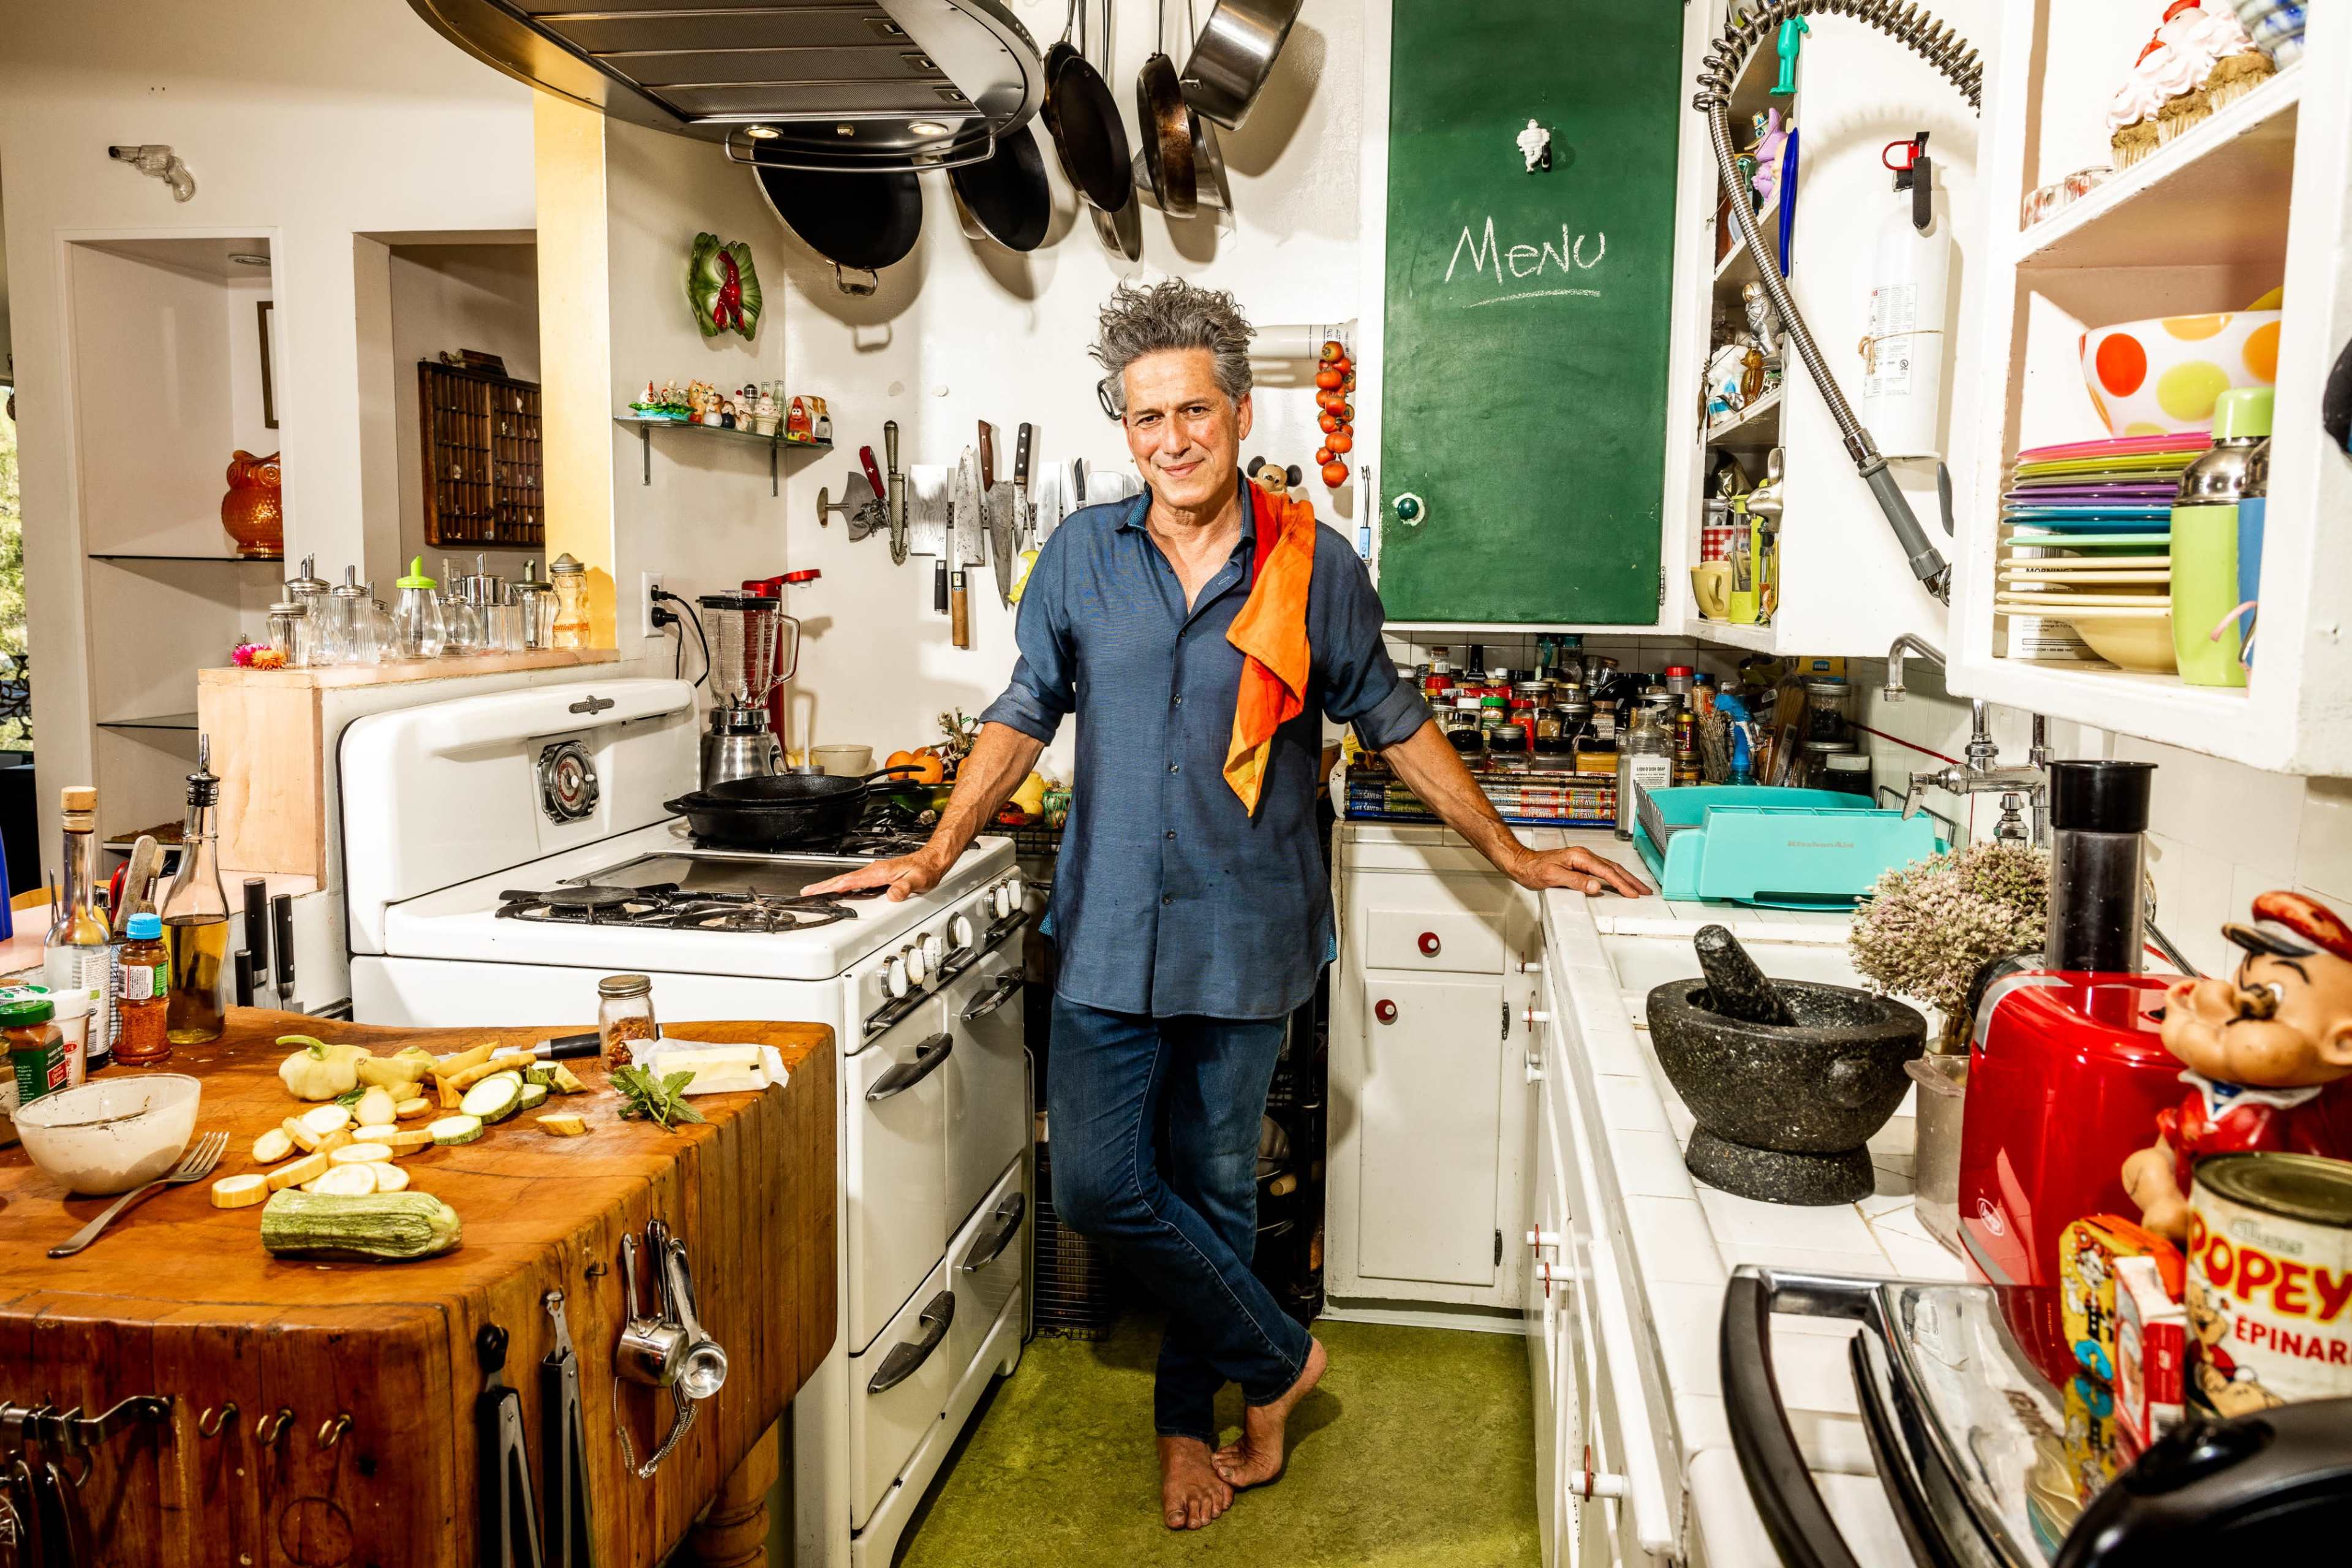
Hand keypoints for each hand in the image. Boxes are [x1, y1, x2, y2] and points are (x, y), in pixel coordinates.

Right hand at [805, 850, 948, 902]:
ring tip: (815, 891)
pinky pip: (854, 880)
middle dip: (823, 885)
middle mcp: (874, 870)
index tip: (815, 891)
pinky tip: (838, 890)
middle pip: (842, 879)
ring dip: (830, 885)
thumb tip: (892, 895)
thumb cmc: (925, 871)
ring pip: (847, 879)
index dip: (831, 887)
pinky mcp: (877, 875)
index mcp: (879, 872)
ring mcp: (874, 872)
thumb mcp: (918, 881)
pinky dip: (842, 884)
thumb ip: (904, 888)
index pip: (849, 881)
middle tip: (806, 891)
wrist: (932, 861)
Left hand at [1510, 845, 1652, 898]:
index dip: (1621, 884)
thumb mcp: (1553, 877)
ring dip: (1625, 878)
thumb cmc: (1534, 869)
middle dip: (1631, 880)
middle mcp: (1584, 856)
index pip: (1606, 872)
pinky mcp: (1581, 864)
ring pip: (1610, 868)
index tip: (1632, 893)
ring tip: (1638, 888)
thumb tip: (1595, 886)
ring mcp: (1583, 859)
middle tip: (1645, 891)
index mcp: (1580, 857)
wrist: (1523, 864)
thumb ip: (1575, 882)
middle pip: (1613, 868)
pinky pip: (1603, 870)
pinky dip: (1615, 877)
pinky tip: (1619, 882)